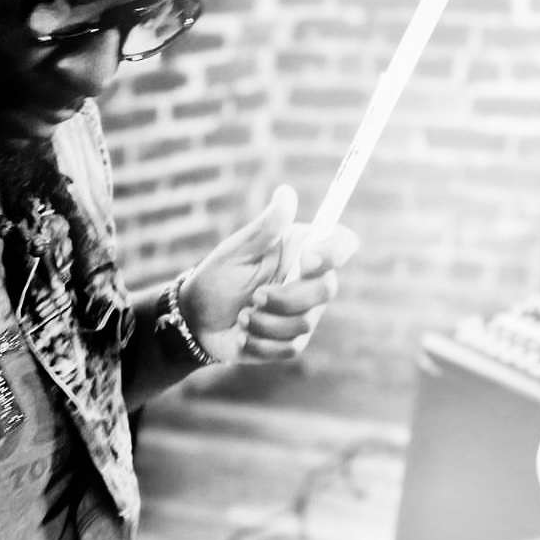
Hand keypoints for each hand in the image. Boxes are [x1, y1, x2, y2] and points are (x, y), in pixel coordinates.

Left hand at [179, 186, 359, 363]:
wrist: (197, 322)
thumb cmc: (217, 278)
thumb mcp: (237, 251)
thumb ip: (265, 227)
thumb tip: (286, 192)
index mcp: (300, 250)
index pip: (341, 243)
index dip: (333, 253)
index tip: (305, 260)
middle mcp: (308, 281)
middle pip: (327, 289)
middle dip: (288, 298)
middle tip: (256, 297)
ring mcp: (303, 313)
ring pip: (305, 323)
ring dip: (266, 322)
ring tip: (242, 317)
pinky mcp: (291, 342)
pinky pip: (289, 347)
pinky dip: (260, 343)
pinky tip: (243, 336)